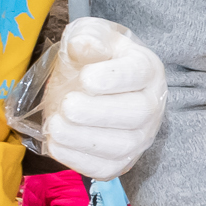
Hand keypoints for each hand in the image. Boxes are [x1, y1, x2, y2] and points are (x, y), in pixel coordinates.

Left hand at [41, 18, 167, 179]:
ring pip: (122, 147)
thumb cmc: (97, 61)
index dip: (114, 79)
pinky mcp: (120, 162)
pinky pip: (104, 168)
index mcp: (147, 70)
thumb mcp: (92, 37)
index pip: (138, 74)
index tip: (85, 78)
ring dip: (83, 139)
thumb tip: (80, 47)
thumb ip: (88, 37)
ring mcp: (138, 138)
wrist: (99, 90)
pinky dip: (77, 159)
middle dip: (98, 112)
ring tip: (54, 125)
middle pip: (136, 114)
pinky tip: (54, 142)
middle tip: (67, 104)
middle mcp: (151, 106)